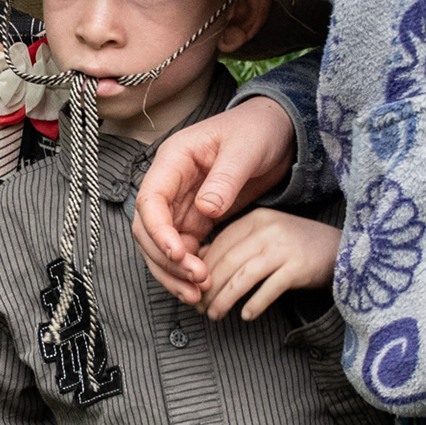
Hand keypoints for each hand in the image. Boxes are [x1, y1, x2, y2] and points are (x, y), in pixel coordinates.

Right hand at [131, 96, 295, 302]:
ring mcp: (181, 203)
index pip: (149, 200)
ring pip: (160, 245)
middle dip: (166, 260)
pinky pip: (182, 249)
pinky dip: (187, 269)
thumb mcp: (246, 149)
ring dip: (173, 272)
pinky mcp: (196, 219)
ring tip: (198, 294)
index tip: (179, 255)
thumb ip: (225, 178)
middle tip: (196, 281)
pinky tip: (205, 284)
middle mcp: (170, 184)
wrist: (277, 133)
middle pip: (148, 229)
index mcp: (174, 160)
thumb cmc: (259, 130)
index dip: (158, 231)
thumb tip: (206, 209)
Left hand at [199, 209, 336, 319]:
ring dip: (224, 299)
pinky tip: (246, 316)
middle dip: (209, 289)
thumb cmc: (298, 247)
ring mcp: (283, 248)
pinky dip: (254, 304)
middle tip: (200, 308)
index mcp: (256, 219)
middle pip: (227, 262)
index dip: (202, 271)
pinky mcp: (298, 267)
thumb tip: (200, 262)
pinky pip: (269, 289)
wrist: (342, 250)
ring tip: (215, 315)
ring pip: (243, 277)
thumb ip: (237, 244)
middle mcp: (268, 230)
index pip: (218, 245)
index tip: (193, 291)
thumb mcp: (266, 236)